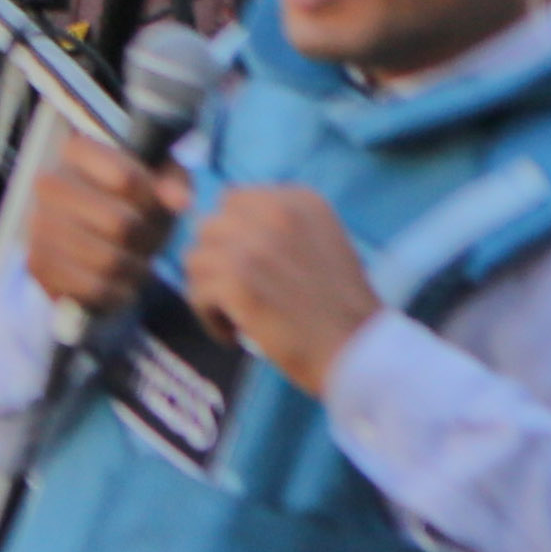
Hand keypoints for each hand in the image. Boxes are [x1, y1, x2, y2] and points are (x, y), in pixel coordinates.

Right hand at [22, 133, 186, 319]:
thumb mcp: (159, 183)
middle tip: (151, 241)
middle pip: (120, 223)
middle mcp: (49, 183)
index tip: (156, 206)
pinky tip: (121, 283)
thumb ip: (173, 185)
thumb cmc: (132, 202)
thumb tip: (179, 201)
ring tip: (137, 262)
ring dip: (135, 268)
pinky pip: (92, 287)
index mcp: (77, 152)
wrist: (91, 233)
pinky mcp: (38, 263)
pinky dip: (116, 291)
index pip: (126, 178)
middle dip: (147, 240)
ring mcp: (38, 224)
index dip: (154, 200)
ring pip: (108, 260)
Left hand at [180, 184, 382, 394]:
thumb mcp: (317, 244)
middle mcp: (276, 212)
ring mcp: (254, 245)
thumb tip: (190, 205)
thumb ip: (269, 225)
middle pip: (210, 227)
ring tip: (239, 315)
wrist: (360, 352)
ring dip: (212, 290)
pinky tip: (236, 332)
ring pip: (197, 259)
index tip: (252, 268)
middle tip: (242, 294)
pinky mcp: (237, 281)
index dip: (235, 237)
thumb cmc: (339, 307)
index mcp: (299, 199)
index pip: (234, 201)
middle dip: (219, 262)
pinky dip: (210, 318)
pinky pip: (197, 292)